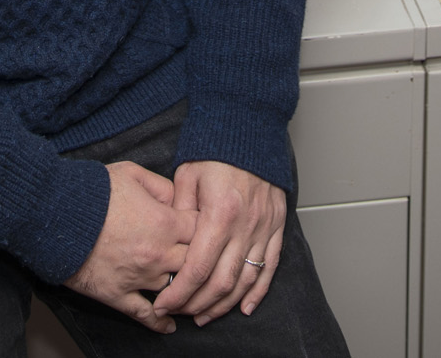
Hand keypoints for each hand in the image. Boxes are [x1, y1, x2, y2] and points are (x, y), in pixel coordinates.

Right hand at [65, 161, 195, 332]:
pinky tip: (168, 325)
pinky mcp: (118, 295)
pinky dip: (159, 321)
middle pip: (196, 264)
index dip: (207, 228)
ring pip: (175, 290)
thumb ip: (162, 186)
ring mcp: (139, 278)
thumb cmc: (92, 191)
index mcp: (165, 223)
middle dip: (201, 260)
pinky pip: (145, 314)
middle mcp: (158, 255)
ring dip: (183, 289)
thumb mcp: (131, 174)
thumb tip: (178, 198)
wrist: (54, 215)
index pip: (203, 230)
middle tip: (203, 259)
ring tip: (190, 290)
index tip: (206, 228)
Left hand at [150, 159, 287, 325]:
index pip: (198, 267)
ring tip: (204, 315)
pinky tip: (244, 307)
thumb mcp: (186, 175)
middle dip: (198, 304)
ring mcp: (265, 226)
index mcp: (220, 212)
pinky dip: (258, 291)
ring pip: (245, 280)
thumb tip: (170, 242)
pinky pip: (270, 266)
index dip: (179, 293)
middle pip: (222, 281)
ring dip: (224, 304)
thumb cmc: (215, 148)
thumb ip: (178, 212)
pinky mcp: (277, 224)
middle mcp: (246, 224)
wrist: (249, 126)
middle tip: (180, 314)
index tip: (163, 304)